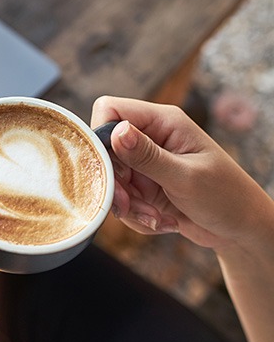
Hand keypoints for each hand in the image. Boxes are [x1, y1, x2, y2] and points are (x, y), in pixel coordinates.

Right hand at [91, 95, 270, 253]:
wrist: (242, 231)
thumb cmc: (227, 198)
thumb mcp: (186, 177)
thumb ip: (147, 156)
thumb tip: (116, 131)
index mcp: (163, 122)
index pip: (110, 110)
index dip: (101, 136)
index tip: (111, 168)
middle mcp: (150, 138)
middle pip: (104, 150)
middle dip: (115, 182)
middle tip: (129, 204)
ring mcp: (145, 163)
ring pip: (110, 179)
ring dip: (128, 205)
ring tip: (155, 218)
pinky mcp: (143, 186)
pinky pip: (121, 199)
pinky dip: (135, 215)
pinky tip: (161, 221)